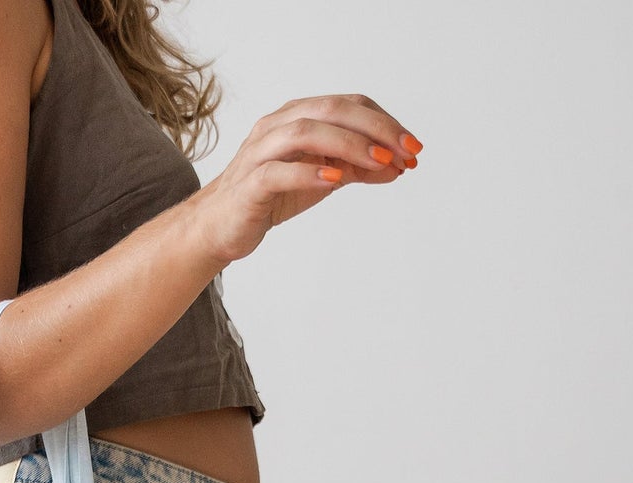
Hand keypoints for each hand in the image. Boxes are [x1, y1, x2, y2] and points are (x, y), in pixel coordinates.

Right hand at [194, 95, 420, 265]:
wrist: (219, 228)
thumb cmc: (268, 198)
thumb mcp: (322, 180)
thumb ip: (357, 169)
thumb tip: (397, 167)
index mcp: (298, 117)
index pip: (349, 105)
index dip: (385, 122)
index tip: (413, 147)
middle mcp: (278, 125)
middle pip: (332, 110)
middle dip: (375, 129)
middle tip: (406, 151)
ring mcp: (260, 152)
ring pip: (306, 132)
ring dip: (348, 145)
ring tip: (380, 162)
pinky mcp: (248, 184)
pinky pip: (278, 172)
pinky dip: (308, 172)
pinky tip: (335, 179)